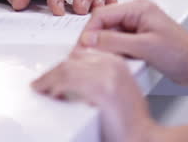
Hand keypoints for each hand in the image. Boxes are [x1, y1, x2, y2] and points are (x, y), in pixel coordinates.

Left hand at [32, 47, 155, 141]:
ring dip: (50, 80)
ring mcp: (107, 76)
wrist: (144, 137)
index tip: (53, 73)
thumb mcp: (118, 89)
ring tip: (42, 88)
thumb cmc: (132, 120)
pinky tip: (52, 93)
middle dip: (54, 71)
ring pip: (67, 69)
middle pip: (73, 60)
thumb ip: (100, 77)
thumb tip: (75, 77)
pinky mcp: (102, 90)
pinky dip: (55, 87)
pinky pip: (70, 82)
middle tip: (42, 82)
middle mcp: (113, 65)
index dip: (63, 63)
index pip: (82, 53)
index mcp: (117, 63)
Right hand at [78, 0, 187, 87]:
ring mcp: (139, 27)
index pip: (102, 15)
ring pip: (111, 35)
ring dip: (106, 48)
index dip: (89, 32)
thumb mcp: (144, 48)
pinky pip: (120, 44)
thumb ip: (114, 42)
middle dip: (96, 41)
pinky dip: (116, 53)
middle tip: (87, 57)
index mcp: (138, 8)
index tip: (81, 48)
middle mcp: (137, 13)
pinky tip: (119, 62)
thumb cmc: (182, 56)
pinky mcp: (141, 39)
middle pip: (105, 24)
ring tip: (105, 61)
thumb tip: (89, 39)